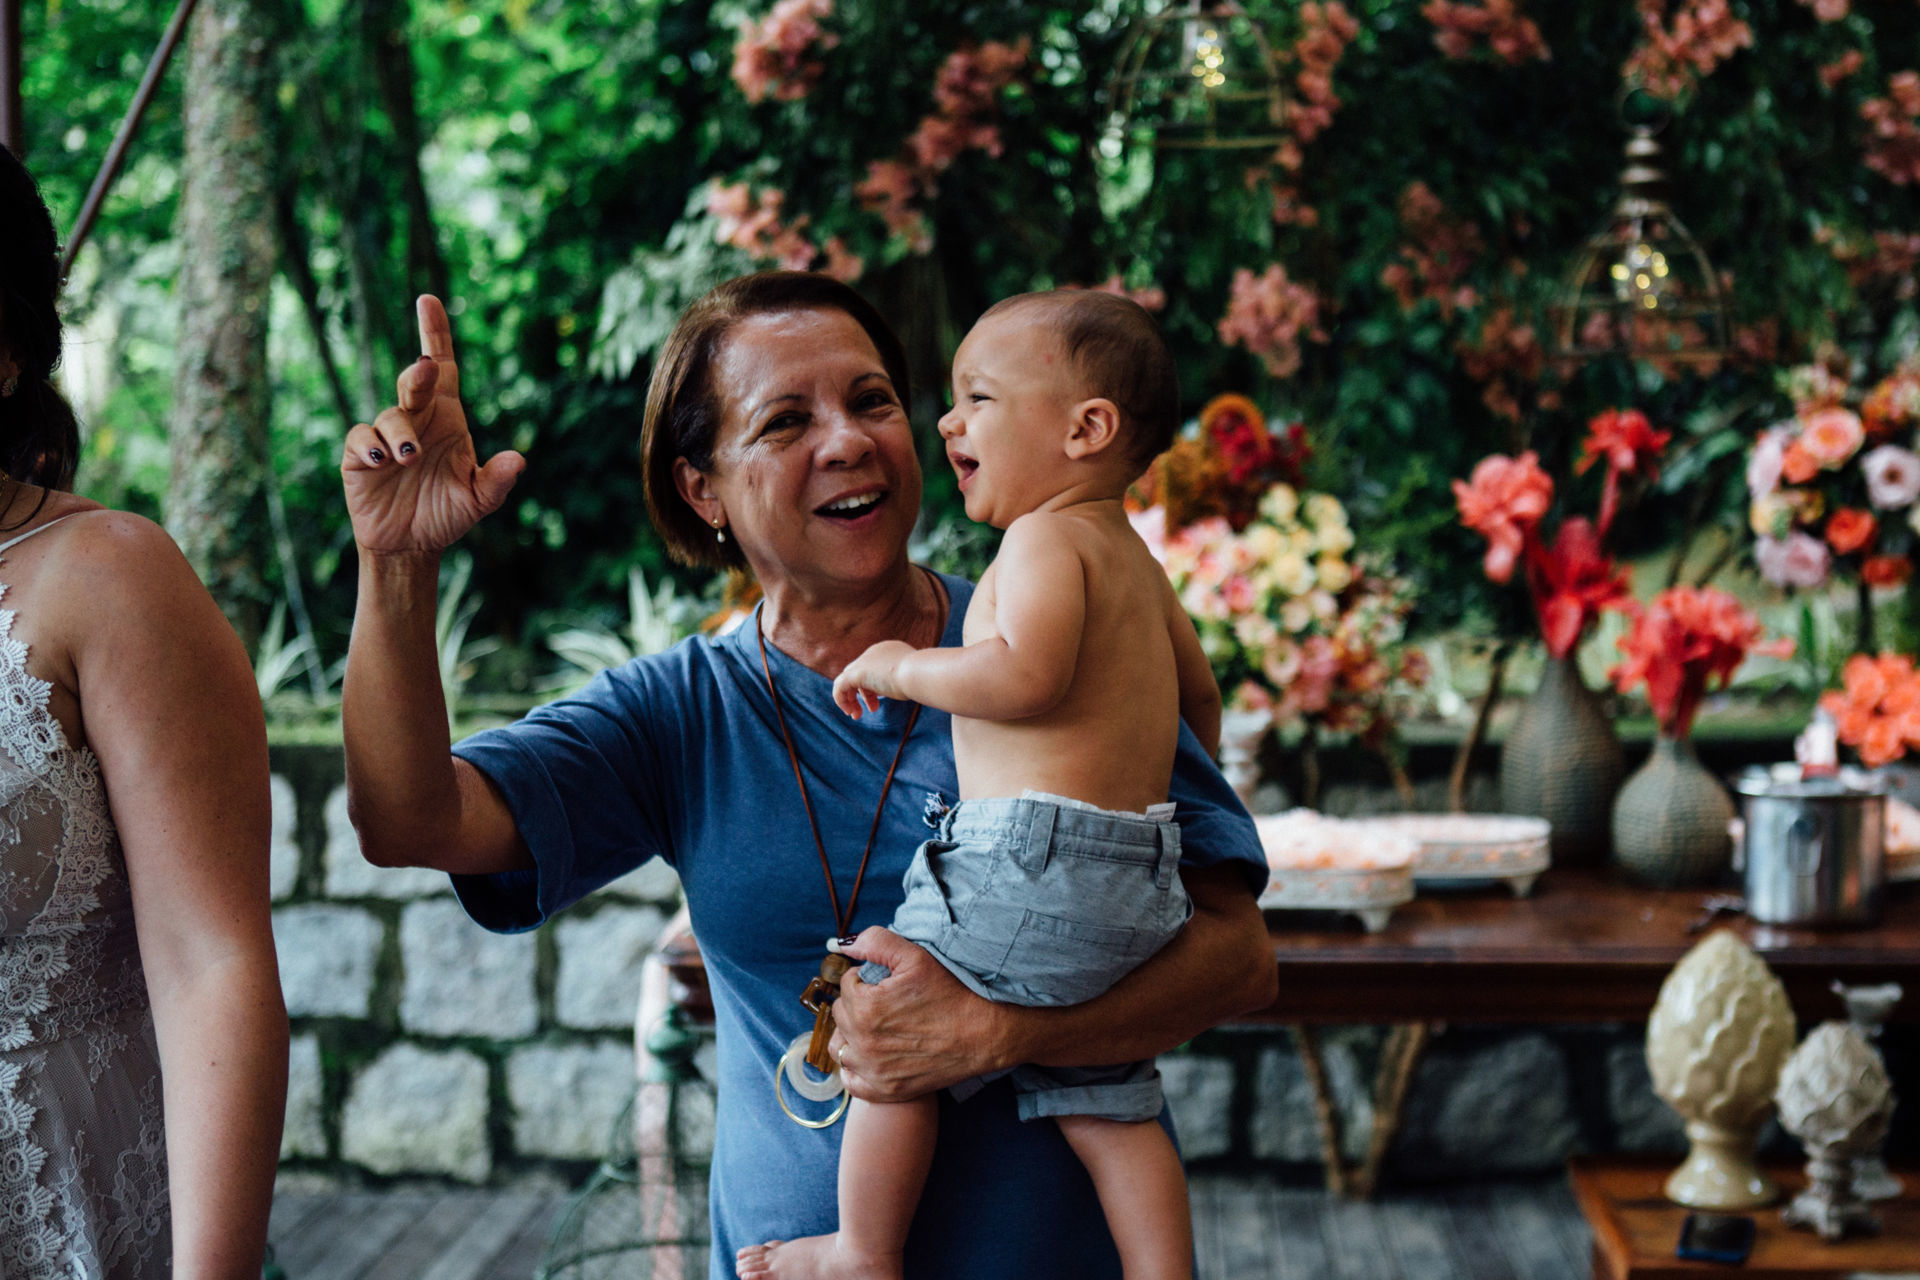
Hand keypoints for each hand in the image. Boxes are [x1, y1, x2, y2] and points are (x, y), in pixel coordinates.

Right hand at [342, 296, 525, 555]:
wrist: (412, 544)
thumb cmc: (446, 513)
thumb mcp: (478, 500)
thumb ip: (497, 481)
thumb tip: (519, 460)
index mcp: (446, 417)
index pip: (442, 365)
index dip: (435, 333)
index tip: (427, 300)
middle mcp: (416, 418)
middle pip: (415, 381)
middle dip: (419, 373)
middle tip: (425, 371)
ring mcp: (386, 435)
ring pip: (391, 415)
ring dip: (401, 432)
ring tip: (409, 457)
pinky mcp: (360, 455)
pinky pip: (362, 438)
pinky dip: (371, 445)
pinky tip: (382, 460)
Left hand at [827, 926, 1004, 1100]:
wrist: (984, 1035)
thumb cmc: (952, 993)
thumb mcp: (916, 957)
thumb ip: (875, 942)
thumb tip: (841, 944)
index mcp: (865, 1007)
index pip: (847, 984)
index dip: (867, 979)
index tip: (889, 983)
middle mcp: (862, 1042)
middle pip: (841, 1014)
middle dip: (858, 1003)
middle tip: (888, 1002)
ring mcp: (872, 1071)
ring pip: (840, 1046)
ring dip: (852, 1034)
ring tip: (878, 1026)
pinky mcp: (884, 1091)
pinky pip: (851, 1081)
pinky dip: (856, 1068)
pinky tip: (874, 1055)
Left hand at [831, 641, 916, 717]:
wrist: (919, 674)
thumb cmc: (922, 678)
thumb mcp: (913, 677)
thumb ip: (905, 679)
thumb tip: (905, 687)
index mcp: (888, 650)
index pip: (874, 667)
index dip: (874, 687)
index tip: (878, 704)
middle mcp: (874, 652)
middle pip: (861, 673)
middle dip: (864, 694)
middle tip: (871, 710)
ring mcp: (864, 660)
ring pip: (848, 680)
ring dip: (850, 699)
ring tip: (856, 715)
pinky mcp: (855, 672)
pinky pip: (840, 687)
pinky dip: (842, 700)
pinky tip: (850, 712)